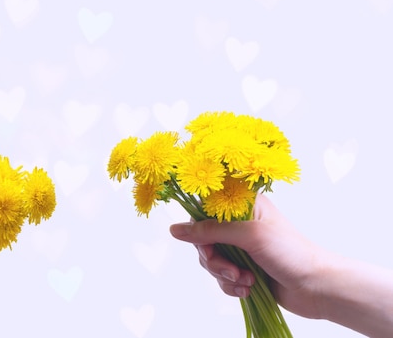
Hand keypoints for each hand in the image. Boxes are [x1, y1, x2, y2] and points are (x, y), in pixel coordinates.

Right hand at [169, 194, 326, 319]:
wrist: (318, 287)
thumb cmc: (290, 252)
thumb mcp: (248, 235)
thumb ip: (210, 231)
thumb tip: (174, 229)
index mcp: (243, 205)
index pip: (205, 209)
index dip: (199, 228)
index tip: (206, 244)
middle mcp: (239, 224)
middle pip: (204, 239)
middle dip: (214, 259)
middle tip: (231, 269)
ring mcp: (241, 248)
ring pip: (211, 260)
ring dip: (224, 274)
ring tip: (246, 280)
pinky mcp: (243, 269)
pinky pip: (221, 277)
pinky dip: (231, 285)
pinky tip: (248, 288)